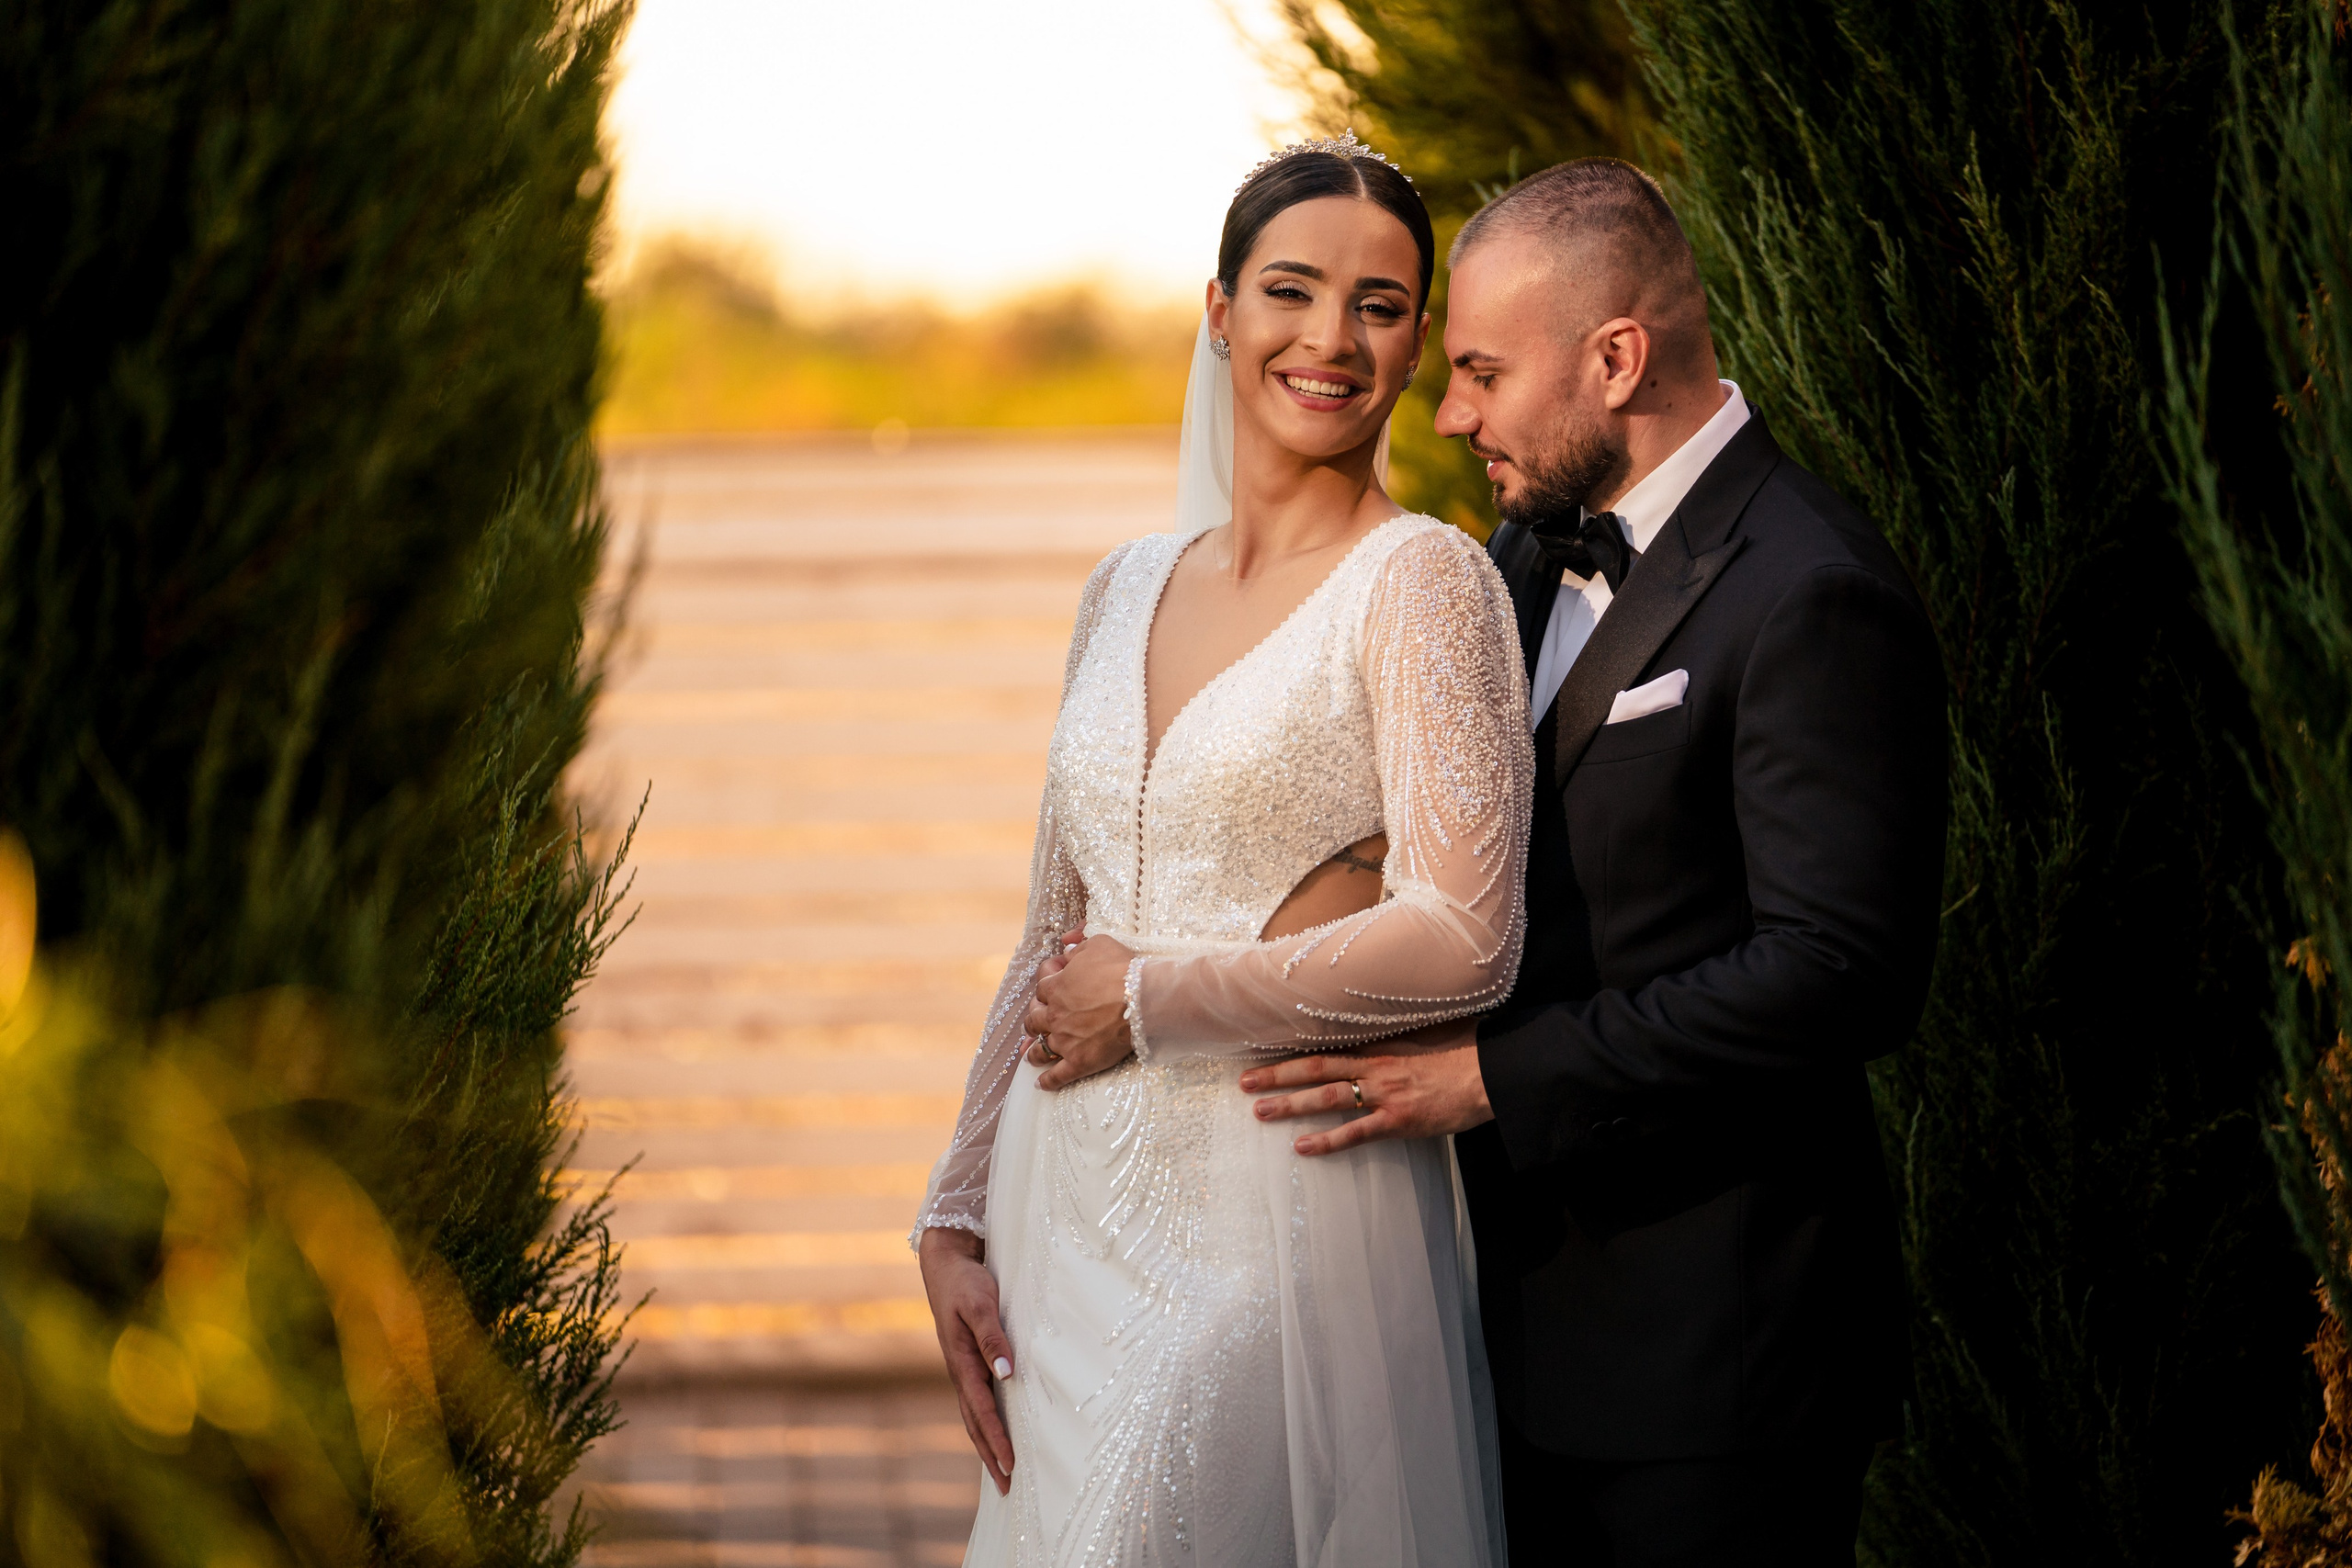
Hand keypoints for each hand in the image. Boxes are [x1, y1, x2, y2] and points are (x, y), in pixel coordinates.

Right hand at [918, 1226, 1015, 1493]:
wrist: (946, 1263)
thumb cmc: (966, 1283)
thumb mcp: (981, 1305)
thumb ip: (993, 1338)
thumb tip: (1007, 1374)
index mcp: (962, 1363)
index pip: (982, 1412)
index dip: (997, 1440)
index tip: (1012, 1467)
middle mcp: (961, 1372)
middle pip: (975, 1424)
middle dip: (991, 1457)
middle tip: (1008, 1489)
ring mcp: (963, 1368)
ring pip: (975, 1416)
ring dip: (988, 1445)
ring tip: (1003, 1472)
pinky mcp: (968, 1361)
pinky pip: (978, 1401)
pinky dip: (987, 1423)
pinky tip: (997, 1431)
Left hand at [1023, 933, 1137, 1089]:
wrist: (1141, 999)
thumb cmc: (1122, 969)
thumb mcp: (1098, 944)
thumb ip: (1078, 946)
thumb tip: (1067, 945)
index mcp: (1056, 987)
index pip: (1041, 985)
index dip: (1047, 981)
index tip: (1054, 981)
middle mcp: (1054, 1015)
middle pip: (1033, 1019)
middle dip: (1034, 1019)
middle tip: (1037, 1021)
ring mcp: (1065, 1041)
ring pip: (1039, 1049)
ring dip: (1033, 1051)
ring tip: (1030, 1056)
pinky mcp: (1079, 1062)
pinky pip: (1057, 1076)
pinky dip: (1047, 1081)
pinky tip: (1041, 1084)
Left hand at [1240, 1019, 1492, 1155]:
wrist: (1489, 1073)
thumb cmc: (1463, 1052)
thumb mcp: (1426, 1034)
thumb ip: (1398, 1037)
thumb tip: (1383, 1031)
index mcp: (1379, 1046)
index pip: (1326, 1047)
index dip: (1294, 1053)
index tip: (1265, 1054)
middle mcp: (1374, 1068)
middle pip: (1315, 1069)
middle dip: (1277, 1075)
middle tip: (1244, 1082)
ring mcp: (1384, 1095)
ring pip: (1327, 1098)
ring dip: (1290, 1105)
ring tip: (1259, 1111)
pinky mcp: (1398, 1120)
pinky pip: (1355, 1133)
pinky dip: (1327, 1141)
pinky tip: (1302, 1147)